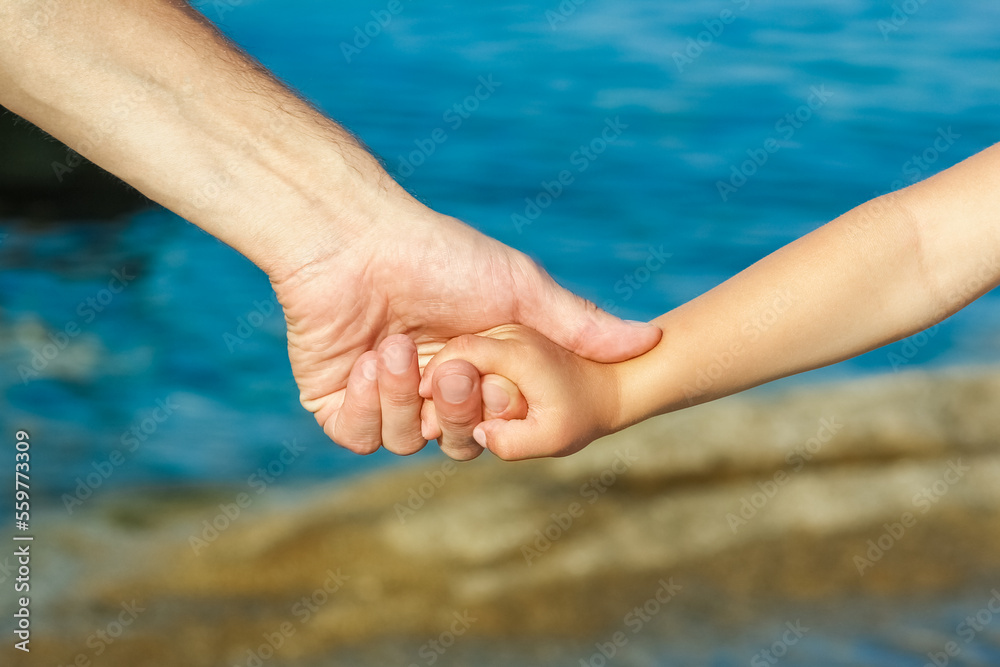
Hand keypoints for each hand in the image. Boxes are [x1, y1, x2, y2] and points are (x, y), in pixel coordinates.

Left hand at [270, 203, 659, 458]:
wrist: (356, 238)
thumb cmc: (440, 255)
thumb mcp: (520, 289)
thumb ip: (578, 324)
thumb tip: (649, 342)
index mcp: (475, 369)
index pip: (498, 424)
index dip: (500, 413)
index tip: (498, 379)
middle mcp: (429, 388)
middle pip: (456, 443)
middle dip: (455, 409)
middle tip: (449, 365)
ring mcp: (384, 396)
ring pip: (406, 442)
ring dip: (402, 398)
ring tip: (393, 346)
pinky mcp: (339, 400)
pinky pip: (359, 435)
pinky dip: (368, 405)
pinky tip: (365, 361)